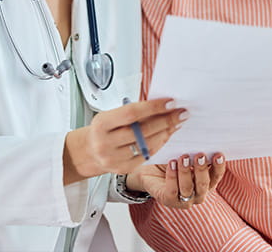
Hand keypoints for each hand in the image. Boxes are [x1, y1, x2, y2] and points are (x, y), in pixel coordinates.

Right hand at [63, 98, 186, 183]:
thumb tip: (162, 104)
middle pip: (142, 131)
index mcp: (102, 123)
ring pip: (147, 145)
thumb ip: (132, 112)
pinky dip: (159, 144)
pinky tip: (166, 135)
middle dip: (166, 120)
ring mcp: (114, 159)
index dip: (153, 107)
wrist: (88, 151)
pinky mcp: (123, 169)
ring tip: (177, 123)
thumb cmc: (103, 128)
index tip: (171, 102)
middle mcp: (106, 142)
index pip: (132, 113)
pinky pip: (147, 156)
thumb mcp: (110, 115)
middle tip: (182, 113)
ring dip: (166, 132)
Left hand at [126, 152, 225, 208]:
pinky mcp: (169, 201)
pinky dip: (172, 177)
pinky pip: (173, 191)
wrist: (149, 169)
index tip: (218, 154)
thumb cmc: (171, 160)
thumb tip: (201, 138)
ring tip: (183, 157)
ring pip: (188, 188)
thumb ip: (194, 151)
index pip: (216, 176)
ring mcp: (184, 200)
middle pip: (204, 184)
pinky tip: (171, 163)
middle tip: (199, 154)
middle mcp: (198, 194)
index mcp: (206, 182)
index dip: (219, 166)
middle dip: (202, 169)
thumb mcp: (183, 154)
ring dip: (186, 172)